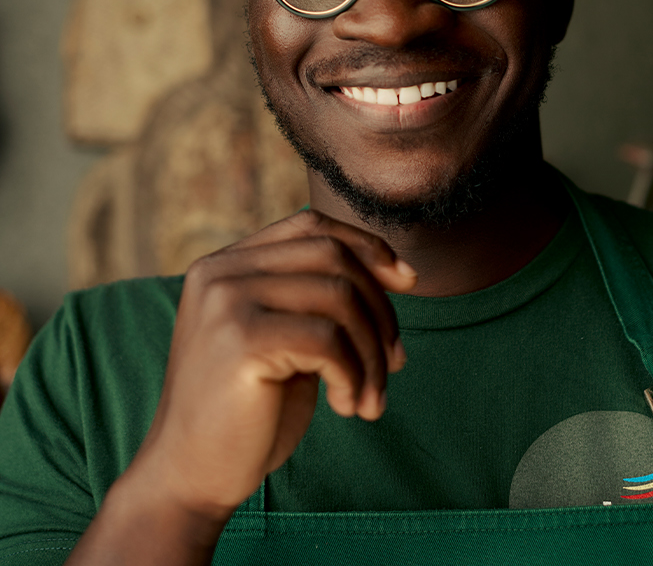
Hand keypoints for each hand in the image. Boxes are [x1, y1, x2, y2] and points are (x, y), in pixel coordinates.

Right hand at [122, 210, 416, 523]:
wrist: (192, 474)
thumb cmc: (250, 410)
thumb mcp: (288, 339)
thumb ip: (318, 298)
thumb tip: (400, 273)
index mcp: (226, 265)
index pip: (312, 227)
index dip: (369, 247)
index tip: (409, 283)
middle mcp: (220, 273)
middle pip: (334, 257)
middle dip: (381, 309)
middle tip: (395, 362)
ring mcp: (226, 303)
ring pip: (340, 298)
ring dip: (373, 353)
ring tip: (371, 398)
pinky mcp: (241, 341)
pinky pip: (330, 340)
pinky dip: (355, 375)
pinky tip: (347, 407)